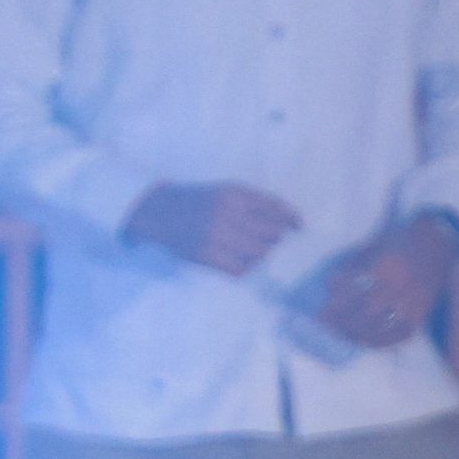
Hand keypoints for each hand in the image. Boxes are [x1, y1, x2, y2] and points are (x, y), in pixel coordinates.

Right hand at [123, 182, 303, 276]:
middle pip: (271, 233)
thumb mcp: (225, 190)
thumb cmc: (198, 200)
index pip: (275, 208)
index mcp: (234, 193)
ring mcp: (217, 236)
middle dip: (276, 238)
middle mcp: (228, 213)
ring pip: (259, 253)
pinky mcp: (206, 256)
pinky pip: (240, 269)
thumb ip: (254, 202)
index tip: (300, 227)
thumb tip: (287, 221)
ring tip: (253, 250)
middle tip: (272, 241)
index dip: (292, 218)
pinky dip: (245, 268)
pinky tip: (240, 261)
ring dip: (261, 254)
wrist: (158, 212)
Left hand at [316, 214, 458, 347]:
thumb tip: (332, 286)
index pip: (352, 292)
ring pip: (380, 328)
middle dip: (341, 322)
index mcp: (384, 266)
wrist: (438, 244)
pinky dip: (381, 342)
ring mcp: (412, 302)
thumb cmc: (401, 241)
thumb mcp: (374, 245)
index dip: (335, 303)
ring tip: (342, 334)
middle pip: (363, 314)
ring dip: (356, 335)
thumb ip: (354, 265)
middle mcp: (398, 287)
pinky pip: (400, 335)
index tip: (322, 309)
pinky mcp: (422, 312)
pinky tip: (366, 340)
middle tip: (327, 325)